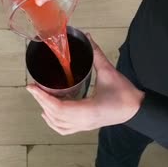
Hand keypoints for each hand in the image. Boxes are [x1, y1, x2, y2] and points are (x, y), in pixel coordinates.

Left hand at [27, 34, 144, 135]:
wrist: (136, 110)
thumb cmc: (125, 94)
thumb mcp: (109, 72)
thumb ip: (96, 55)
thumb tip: (87, 37)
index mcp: (88, 110)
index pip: (59, 107)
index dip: (43, 98)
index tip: (32, 87)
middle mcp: (83, 121)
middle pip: (55, 116)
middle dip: (41, 101)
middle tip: (33, 88)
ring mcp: (84, 126)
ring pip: (58, 125)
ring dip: (47, 112)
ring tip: (41, 98)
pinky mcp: (85, 126)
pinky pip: (64, 130)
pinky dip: (53, 123)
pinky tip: (48, 114)